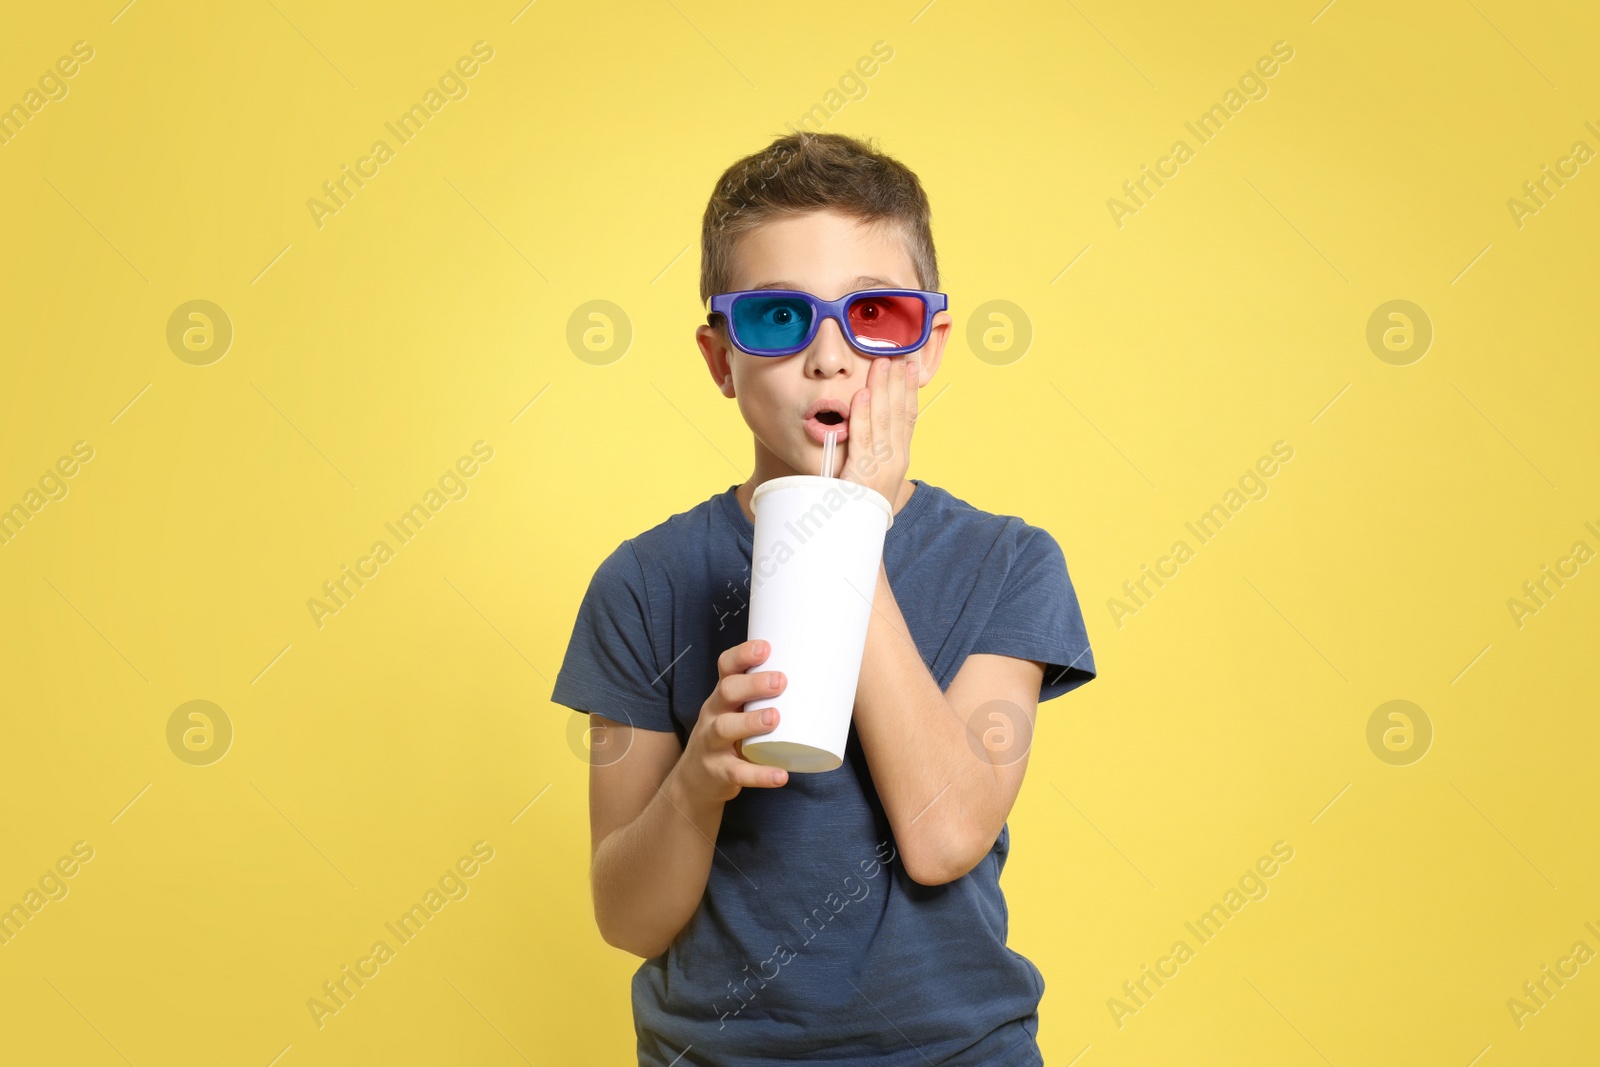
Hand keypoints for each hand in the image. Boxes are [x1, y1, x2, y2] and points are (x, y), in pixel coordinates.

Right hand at [677, 639, 789, 803]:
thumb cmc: (730, 734)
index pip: (726, 667)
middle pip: (726, 691)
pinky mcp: (718, 771)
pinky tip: (780, 775)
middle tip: (781, 681)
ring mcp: (712, 743)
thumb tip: (824, 680)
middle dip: (753, 684)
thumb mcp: (738, 711)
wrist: (695, 778)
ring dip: (751, 721)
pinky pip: (738, 773)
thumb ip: (768, 698)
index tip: (766, 647)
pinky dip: (760, 775)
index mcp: (722, 695)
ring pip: (725, 727)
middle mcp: (713, 713)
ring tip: (775, 718)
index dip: (743, 655)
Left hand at [840, 355, 917, 505]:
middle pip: (899, 412)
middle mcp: (896, 460)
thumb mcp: (875, 476)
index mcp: (900, 458)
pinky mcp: (861, 474)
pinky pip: (862, 439)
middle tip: (897, 354)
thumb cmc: (862, 505)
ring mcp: (880, 467)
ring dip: (881, 389)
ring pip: (882, 420)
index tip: (910, 367)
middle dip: (898, 381)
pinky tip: (861, 395)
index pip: (908, 417)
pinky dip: (861, 415)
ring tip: (881, 364)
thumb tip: (866, 424)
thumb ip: (874, 451)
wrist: (858, 536)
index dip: (909, 390)